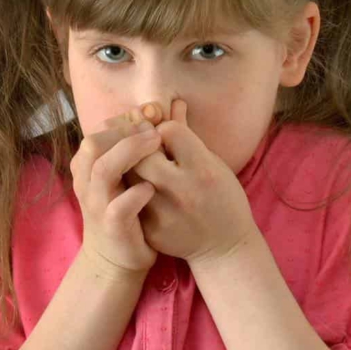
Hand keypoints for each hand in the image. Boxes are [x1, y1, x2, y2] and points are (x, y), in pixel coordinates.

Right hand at [70, 109, 163, 278]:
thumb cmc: (126, 212)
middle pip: (94, 144)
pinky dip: (135, 194)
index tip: (148, 115)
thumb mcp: (126, 177)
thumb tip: (156, 108)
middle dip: (125, 131)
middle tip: (154, 127)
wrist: (116, 261)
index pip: (97, 132)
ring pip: (103, 170)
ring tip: (156, 143)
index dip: (122, 120)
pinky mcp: (112, 228)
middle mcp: (87, 184)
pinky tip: (152, 188)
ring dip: (129, 152)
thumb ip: (135, 146)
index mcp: (87, 168)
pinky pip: (119, 207)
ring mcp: (97, 206)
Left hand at [130, 99, 260, 264]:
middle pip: (142, 152)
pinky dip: (126, 187)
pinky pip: (129, 199)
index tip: (166, 131)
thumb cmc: (222, 197)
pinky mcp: (152, 231)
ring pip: (129, 176)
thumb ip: (188, 135)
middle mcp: (183, 191)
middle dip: (136, 140)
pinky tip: (128, 182)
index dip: (164, 126)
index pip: (169, 131)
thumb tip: (173, 102)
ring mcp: (165, 213)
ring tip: (126, 155)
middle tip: (135, 136)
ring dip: (126, 162)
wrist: (225, 247)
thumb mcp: (213, 163)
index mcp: (203, 170)